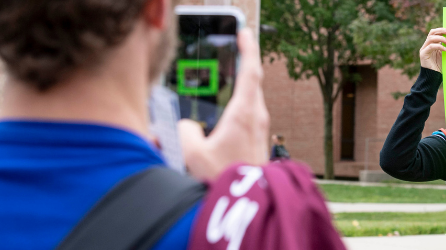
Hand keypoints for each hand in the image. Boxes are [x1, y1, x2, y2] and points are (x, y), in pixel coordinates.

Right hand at [179, 28, 269, 180]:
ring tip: (234, 73)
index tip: (245, 31)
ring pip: (252, 99)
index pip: (250, 71)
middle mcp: (258, 118)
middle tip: (239, 46)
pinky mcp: (259, 142)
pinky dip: (241, 103)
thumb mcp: (193, 154)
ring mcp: (261, 130)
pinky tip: (231, 108)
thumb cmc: (225, 179)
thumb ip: (185, 132)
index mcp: (245, 112)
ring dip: (243, 84)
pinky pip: (250, 114)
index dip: (248, 48)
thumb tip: (186, 127)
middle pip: (254, 81)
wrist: (249, 204)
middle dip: (246, 62)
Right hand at [419, 28, 445, 71]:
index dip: (442, 30)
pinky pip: (431, 46)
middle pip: (432, 32)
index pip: (435, 32)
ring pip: (431, 38)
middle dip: (441, 31)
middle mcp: (426, 45)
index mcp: (431, 44)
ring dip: (441, 38)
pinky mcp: (423, 54)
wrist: (434, 77)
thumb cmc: (440, 66)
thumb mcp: (444, 54)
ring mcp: (424, 49)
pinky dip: (439, 46)